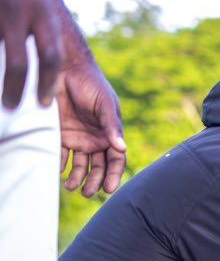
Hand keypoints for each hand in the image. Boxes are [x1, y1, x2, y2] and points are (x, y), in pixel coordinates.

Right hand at [0, 0, 61, 108]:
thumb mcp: (42, 8)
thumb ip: (44, 38)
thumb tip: (48, 82)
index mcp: (42, 12)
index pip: (50, 56)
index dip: (46, 83)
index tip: (42, 103)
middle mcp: (17, 8)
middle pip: (18, 62)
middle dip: (14, 89)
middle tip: (11, 106)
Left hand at [56, 60, 125, 194]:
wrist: (64, 67)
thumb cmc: (91, 84)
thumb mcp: (105, 104)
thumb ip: (112, 126)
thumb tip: (122, 148)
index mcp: (110, 134)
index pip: (115, 160)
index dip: (113, 175)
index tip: (108, 189)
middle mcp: (95, 139)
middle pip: (98, 167)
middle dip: (94, 182)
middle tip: (88, 193)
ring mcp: (78, 137)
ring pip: (80, 165)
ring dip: (77, 178)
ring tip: (71, 187)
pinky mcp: (60, 133)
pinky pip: (60, 154)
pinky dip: (59, 164)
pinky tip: (57, 172)